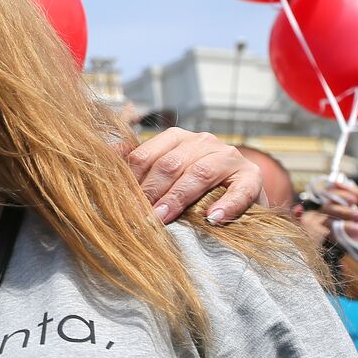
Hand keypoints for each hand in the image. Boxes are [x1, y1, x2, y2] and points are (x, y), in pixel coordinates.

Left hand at [126, 128, 261, 224]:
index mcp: (176, 139)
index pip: (145, 155)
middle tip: (140, 216)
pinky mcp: (252, 176)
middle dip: (152, 192)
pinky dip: (227, 204)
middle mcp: (203, 142)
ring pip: (199, 173)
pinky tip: (213, 219)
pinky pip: (239, 189)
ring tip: (163, 218)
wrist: (239, 195)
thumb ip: (139, 167)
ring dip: (178, 198)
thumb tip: (106, 158)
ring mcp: (229, 156)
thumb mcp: (165, 175)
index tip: (122, 204)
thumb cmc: (194, 188)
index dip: (132, 181)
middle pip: (170, 164)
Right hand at [319, 180, 357, 231]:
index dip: (336, 194)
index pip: (330, 194)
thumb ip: (356, 192)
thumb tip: (336, 182)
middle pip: (326, 207)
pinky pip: (332, 234)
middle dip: (342, 210)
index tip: (352, 199)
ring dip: (344, 222)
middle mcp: (342, 214)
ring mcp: (340, 228)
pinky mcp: (341, 241)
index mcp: (349, 202)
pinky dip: (345, 231)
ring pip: (327, 221)